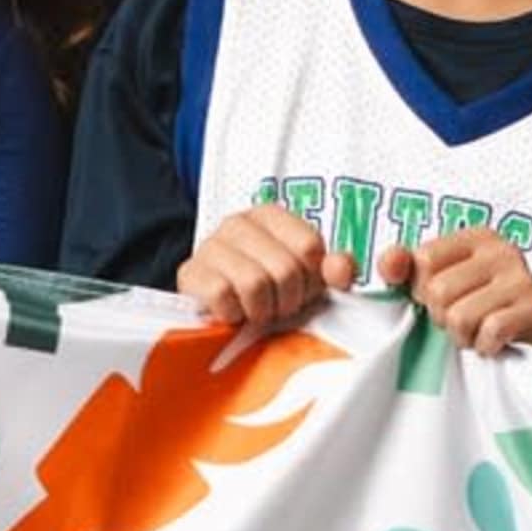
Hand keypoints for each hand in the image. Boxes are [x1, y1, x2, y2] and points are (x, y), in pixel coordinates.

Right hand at [176, 205, 354, 329]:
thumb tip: (341, 268)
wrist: (218, 312)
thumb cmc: (268, 292)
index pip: (309, 247)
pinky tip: (234, 313)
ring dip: (262, 311)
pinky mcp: (190, 273)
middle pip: (285, 269)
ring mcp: (210, 246)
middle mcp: (237, 223)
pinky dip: (234, 315)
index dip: (312, 280)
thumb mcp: (308, 278)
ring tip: (257, 311)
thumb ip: (334, 270)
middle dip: (288, 300)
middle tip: (278, 307)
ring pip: (255, 284)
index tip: (301, 290)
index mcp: (269, 215)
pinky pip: (223, 296)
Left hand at [378, 226, 531, 353]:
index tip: (439, 297)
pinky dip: (485, 346)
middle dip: (441, 316)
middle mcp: (503, 251)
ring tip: (476, 331)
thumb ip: (402, 267)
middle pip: (438, 291)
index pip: (423, 259)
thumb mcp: (432, 282)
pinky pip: (490, 332)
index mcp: (476, 237)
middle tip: (460, 319)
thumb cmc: (472, 309)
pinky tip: (493, 341)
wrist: (520, 344)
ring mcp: (524, 279)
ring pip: (460, 317)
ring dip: (462, 336)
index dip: (420, 289)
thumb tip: (390, 262)